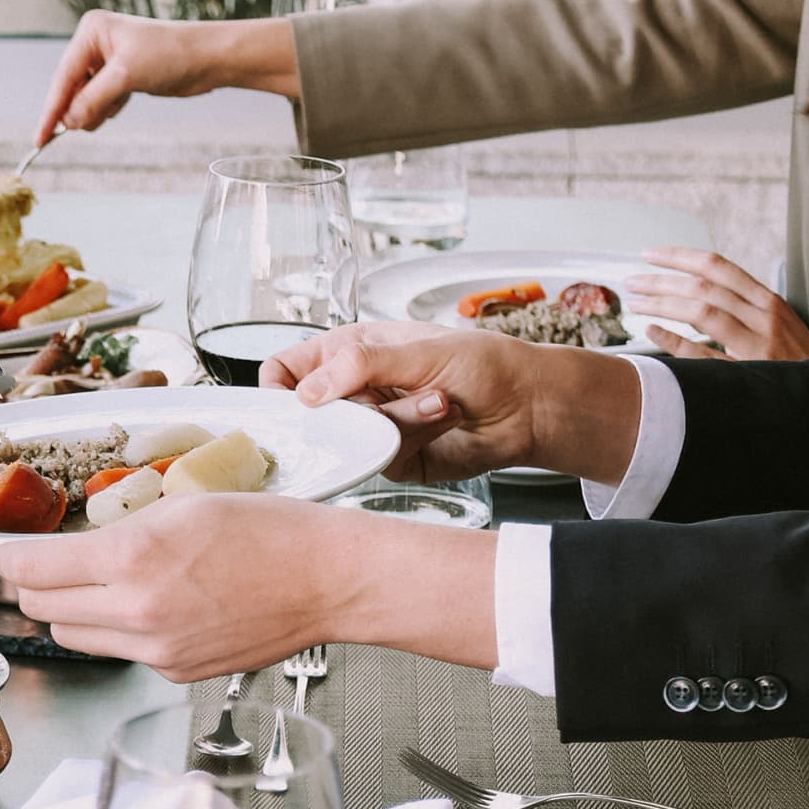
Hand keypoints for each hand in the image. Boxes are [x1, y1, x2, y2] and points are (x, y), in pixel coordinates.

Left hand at [0, 494, 497, 680]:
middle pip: (40, 608)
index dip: (7, 556)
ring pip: (72, 636)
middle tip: (43, 561)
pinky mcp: (176, 672)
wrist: (329, 579)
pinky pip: (121, 652)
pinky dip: (119, 630)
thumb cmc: (269, 530)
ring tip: (95, 583)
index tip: (5, 547)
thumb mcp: (181, 506)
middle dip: (33, 583)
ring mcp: (156, 650)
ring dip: (69, 611)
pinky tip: (151, 604)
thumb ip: (117, 529)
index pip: (30, 569)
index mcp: (133, 558)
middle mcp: (137, 612)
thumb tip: (69, 545)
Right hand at [34, 11, 297, 144]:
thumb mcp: (126, 76)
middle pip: (71, 89)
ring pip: (86, 98)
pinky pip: (101, 101)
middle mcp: (96, 43)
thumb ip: (93, 99)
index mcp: (91, 31)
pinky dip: (108, 109)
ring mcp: (108, 60)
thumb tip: (68, 123)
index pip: (63, 77)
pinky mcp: (122, 76)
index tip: (40, 139)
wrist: (207, 59)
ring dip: (96, 111)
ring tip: (117, 106)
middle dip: (80, 109)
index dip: (51, 111)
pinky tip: (123, 104)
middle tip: (92, 122)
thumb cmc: (170, 55)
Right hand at [259, 322, 640, 484]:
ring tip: (440, 401)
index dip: (279, 387)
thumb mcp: (420, 349)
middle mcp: (356, 390)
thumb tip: (309, 391)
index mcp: (350, 351)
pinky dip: (413, 436)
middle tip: (381, 398)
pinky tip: (442, 418)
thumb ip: (362, 365)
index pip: (286, 370)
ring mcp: (371, 427)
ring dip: (399, 418)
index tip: (293, 401)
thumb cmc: (484, 363)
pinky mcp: (392, 458)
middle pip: (312, 413)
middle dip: (354, 406)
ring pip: (350, 437)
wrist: (529, 407)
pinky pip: (380, 457)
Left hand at [625, 247, 808, 360]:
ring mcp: (758, 346)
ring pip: (702, 312)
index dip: (680, 257)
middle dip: (661, 280)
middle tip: (631, 282)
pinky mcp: (749, 375)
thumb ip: (741, 307)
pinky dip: (674, 341)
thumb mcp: (776, 325)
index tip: (649, 254)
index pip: (719, 266)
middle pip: (703, 286)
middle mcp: (764, 317)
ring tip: (635, 303)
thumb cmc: (796, 362)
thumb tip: (693, 291)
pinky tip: (652, 333)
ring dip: (663, 304)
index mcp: (768, 301)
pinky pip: (703, 354)